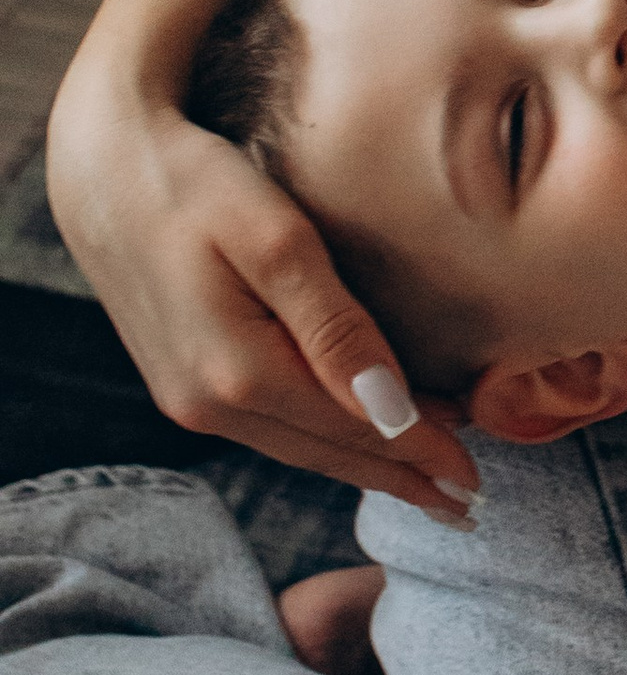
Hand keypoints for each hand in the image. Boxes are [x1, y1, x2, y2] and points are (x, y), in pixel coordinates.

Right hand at [45, 90, 477, 519]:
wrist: (103, 171)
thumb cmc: (196, 185)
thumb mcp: (277, 242)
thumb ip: (336, 328)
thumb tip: (392, 409)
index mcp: (239, 374)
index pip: (355, 429)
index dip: (421, 453)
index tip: (475, 480)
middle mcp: (209, 405)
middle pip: (328, 453)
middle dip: (400, 479)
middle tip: (465, 502)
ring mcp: (190, 401)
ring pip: (298, 447)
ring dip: (364, 466)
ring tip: (423, 482)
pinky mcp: (182, 384)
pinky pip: (270, 429)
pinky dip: (322, 441)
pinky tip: (353, 440)